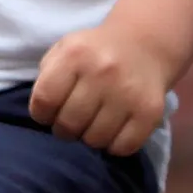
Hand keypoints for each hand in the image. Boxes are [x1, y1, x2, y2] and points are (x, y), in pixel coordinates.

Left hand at [29, 22, 173, 156]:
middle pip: (69, 124)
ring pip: (95, 139)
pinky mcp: (149, 112)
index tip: (49, 113)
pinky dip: (114, 145)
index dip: (42, 114)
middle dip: (65, 129)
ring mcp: (128, 93)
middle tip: (72, 121)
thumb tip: (43, 112)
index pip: (44, 101)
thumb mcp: (64, 49)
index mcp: (75, 54)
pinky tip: (113, 130)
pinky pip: (123, 147)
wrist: (144, 44)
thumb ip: (47, 76)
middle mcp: (102, 72)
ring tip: (93, 123)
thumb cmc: (94, 52)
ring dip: (89, 137)